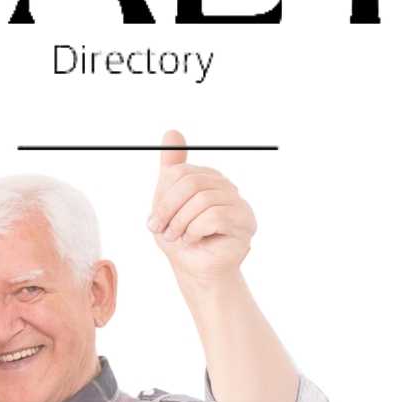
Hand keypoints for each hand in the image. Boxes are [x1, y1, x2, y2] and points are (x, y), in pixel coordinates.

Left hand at [148, 131, 255, 282]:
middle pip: (191, 183)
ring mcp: (240, 204)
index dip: (163, 198)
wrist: (194, 270)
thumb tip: (172, 132)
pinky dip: (195, 231)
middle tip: (163, 230)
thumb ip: (171, 168)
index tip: (155, 221)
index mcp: (208, 179)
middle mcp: (227, 187)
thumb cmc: (181, 238)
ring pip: (202, 201)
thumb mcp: (166, 201)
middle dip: (169, 210)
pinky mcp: (247, 223)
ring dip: (181, 224)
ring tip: (179, 238)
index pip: (180, 173)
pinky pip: (214, 217)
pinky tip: (195, 241)